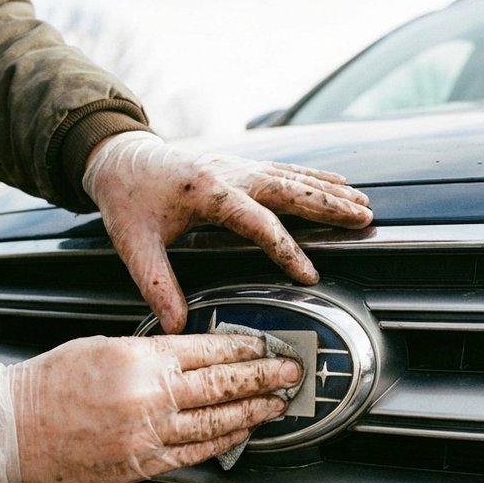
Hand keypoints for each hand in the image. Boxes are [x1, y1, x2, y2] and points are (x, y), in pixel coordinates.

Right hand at [0, 334, 300, 482]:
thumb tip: (190, 355)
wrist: (15, 427)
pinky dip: (223, 442)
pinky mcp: (142, 464)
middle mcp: (150, 395)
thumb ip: (148, 351)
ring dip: (254, 412)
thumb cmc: (49, 384)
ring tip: (277, 403)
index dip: (245, 347)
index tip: (267, 344)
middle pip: (224, 384)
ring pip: (218, 422)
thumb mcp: (102, 347)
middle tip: (292, 371)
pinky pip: (195, 453)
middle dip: (265, 376)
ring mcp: (149, 434)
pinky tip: (241, 433)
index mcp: (140, 358)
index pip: (209, 349)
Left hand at [83, 131, 372, 332]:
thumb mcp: (134, 244)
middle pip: (288, 189)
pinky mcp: (238, 166)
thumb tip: (176, 324)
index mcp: (206, 191)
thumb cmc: (126, 199)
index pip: (257, 223)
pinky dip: (313, 179)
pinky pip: (283, 171)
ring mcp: (236, 166)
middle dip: (328, 206)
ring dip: (329, 191)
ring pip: (292, 177)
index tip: (309, 275)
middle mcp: (229, 172)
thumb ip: (156, 284)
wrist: (119, 158)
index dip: (285, 250)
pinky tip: (336, 186)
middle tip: (364, 219)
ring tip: (364, 205)